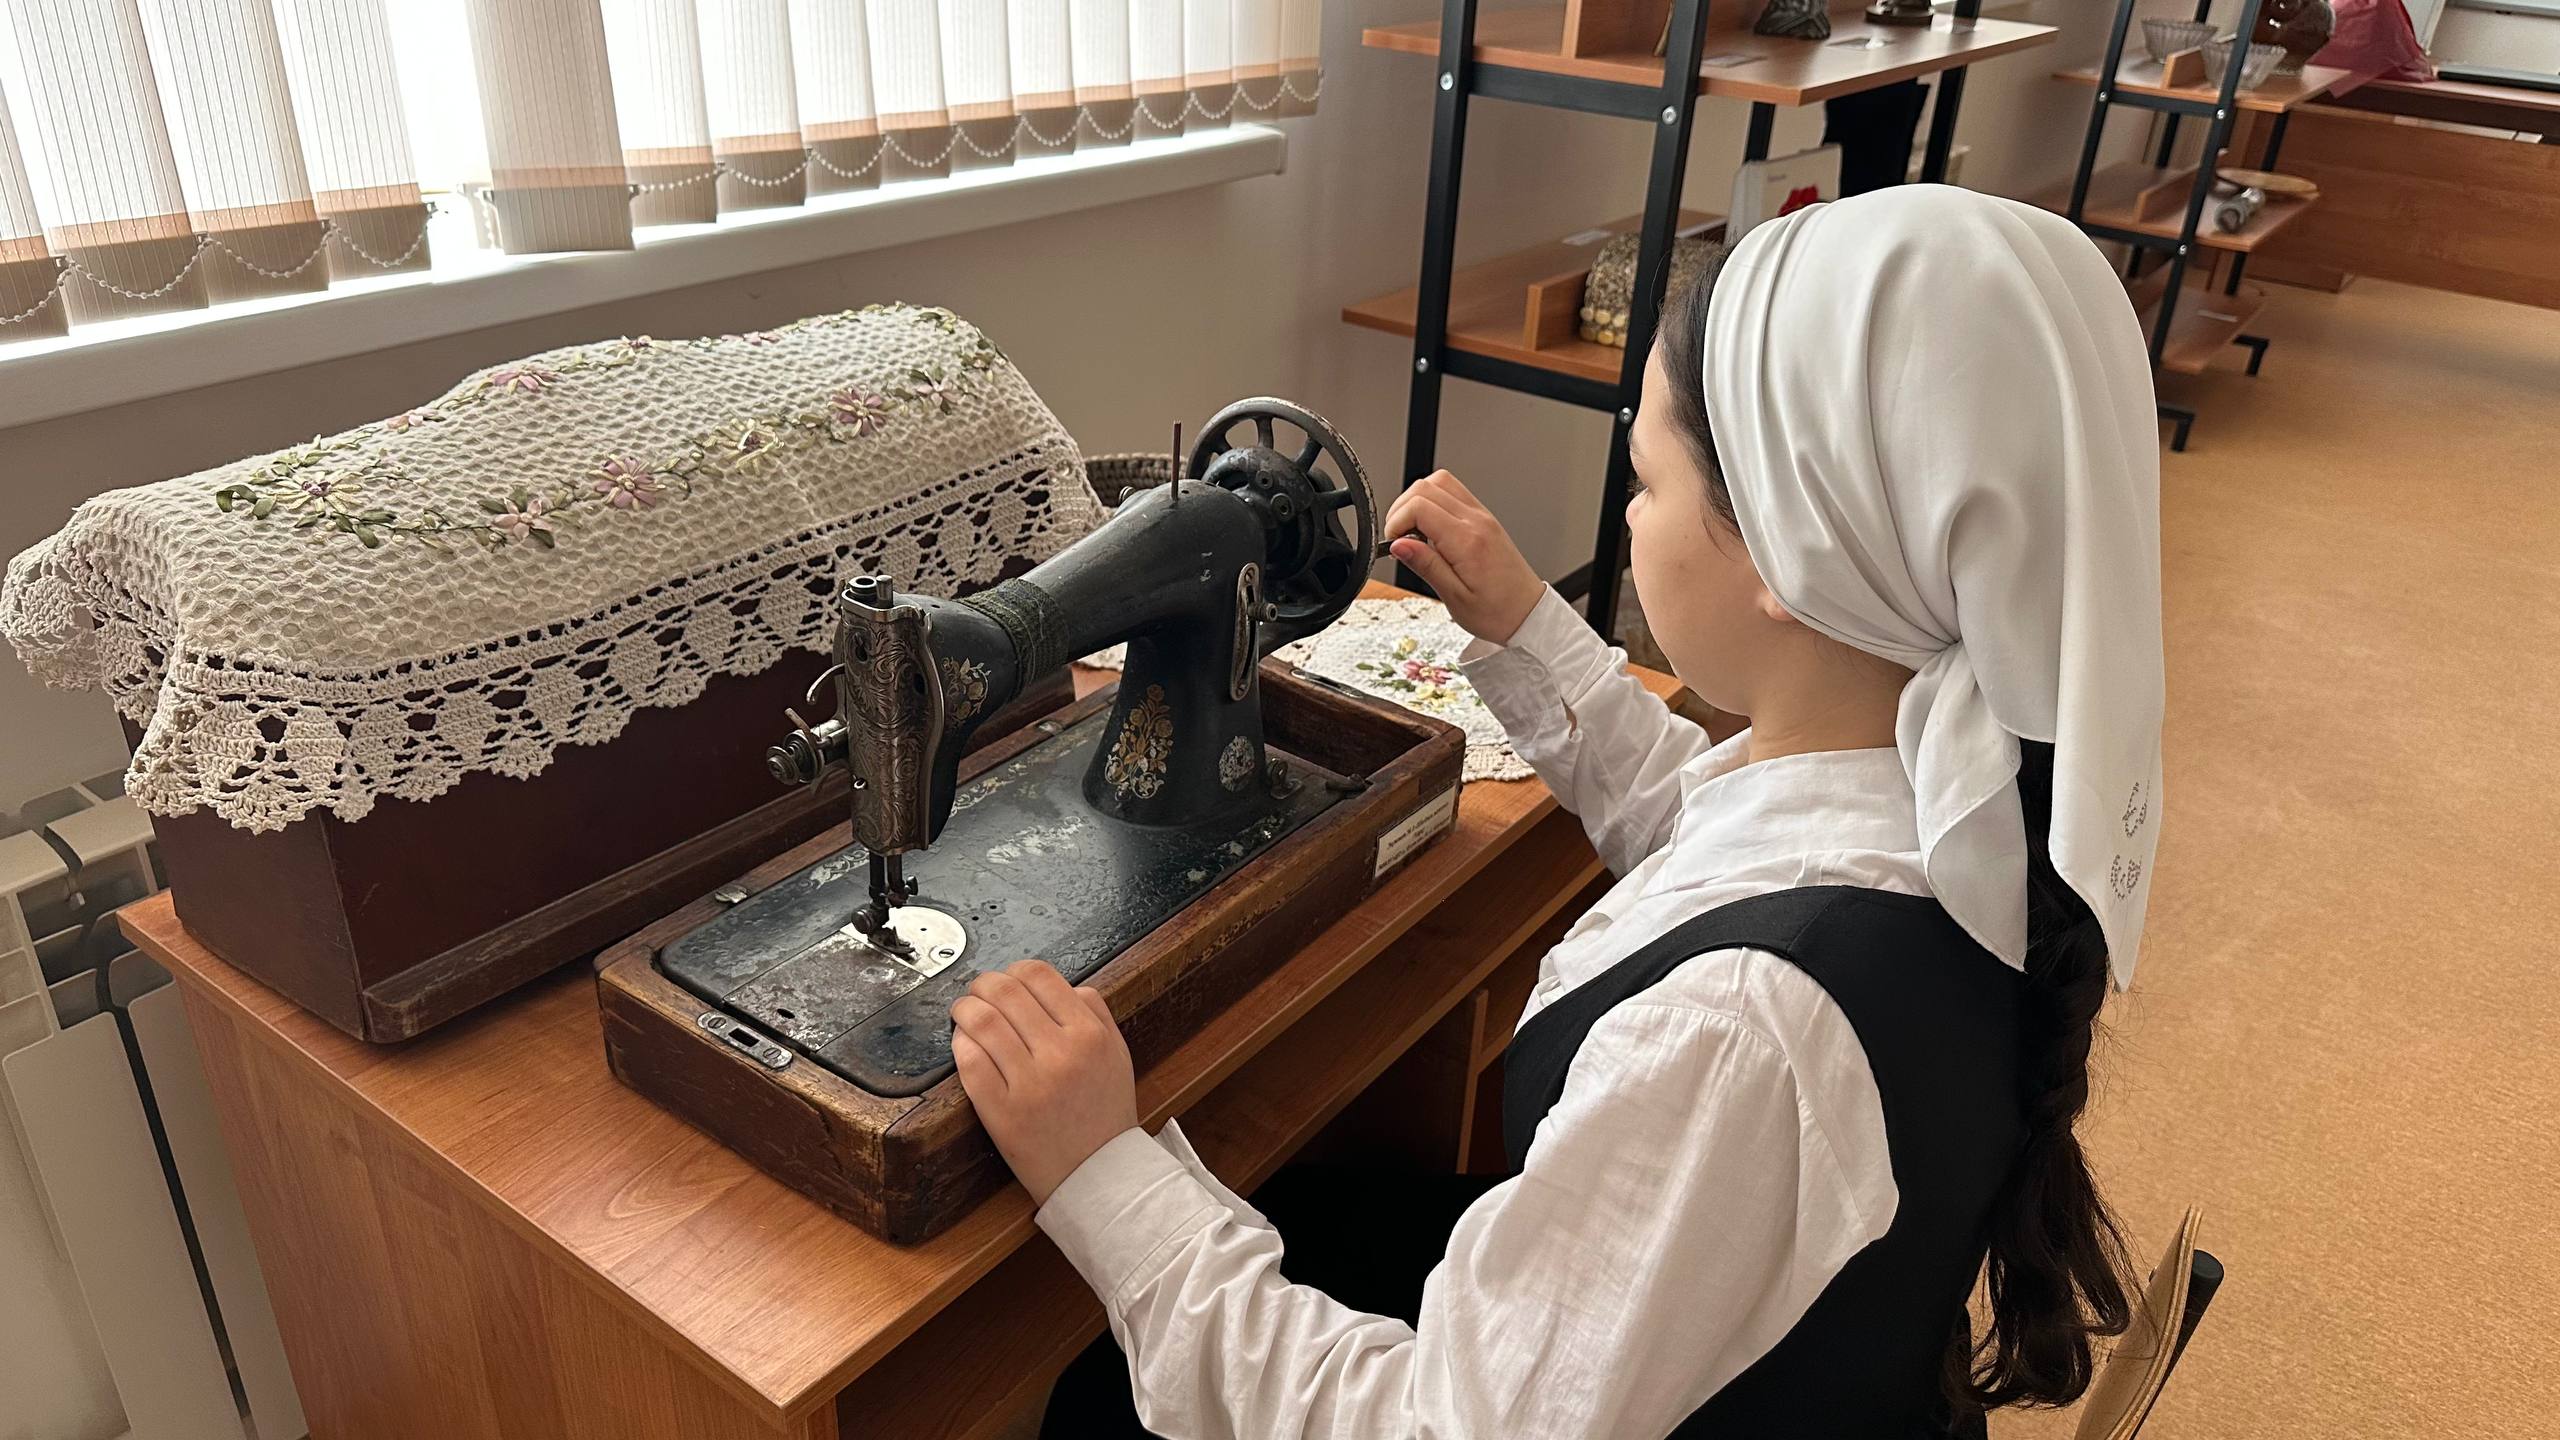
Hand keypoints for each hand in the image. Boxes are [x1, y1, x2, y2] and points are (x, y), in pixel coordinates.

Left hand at [949, 960, 1138, 1206]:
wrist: (1099, 1176)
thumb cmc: (1105, 1115)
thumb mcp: (1117, 1055)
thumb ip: (1095, 1012)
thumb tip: (1062, 985)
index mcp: (1089, 1035)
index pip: (1039, 975)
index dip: (1014, 970)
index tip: (1007, 980)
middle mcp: (1060, 1055)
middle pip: (1004, 992)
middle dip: (982, 985)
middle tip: (978, 993)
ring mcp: (1029, 1084)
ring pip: (981, 1021)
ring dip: (965, 1009)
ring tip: (964, 1013)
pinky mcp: (1002, 1112)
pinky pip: (969, 1062)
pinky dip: (960, 1044)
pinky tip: (964, 1043)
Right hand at [1381, 470, 1545, 645]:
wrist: (1527, 613)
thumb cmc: (1497, 612)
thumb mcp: (1454, 597)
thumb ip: (1425, 565)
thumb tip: (1398, 545)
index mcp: (1467, 541)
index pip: (1419, 507)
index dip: (1396, 523)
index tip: (1393, 544)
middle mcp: (1476, 522)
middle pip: (1425, 487)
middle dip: (1401, 510)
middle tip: (1399, 539)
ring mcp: (1482, 516)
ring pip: (1439, 482)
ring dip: (1417, 501)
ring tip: (1413, 532)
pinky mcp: (1484, 518)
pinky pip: (1453, 492)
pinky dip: (1434, 502)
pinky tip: (1431, 529)